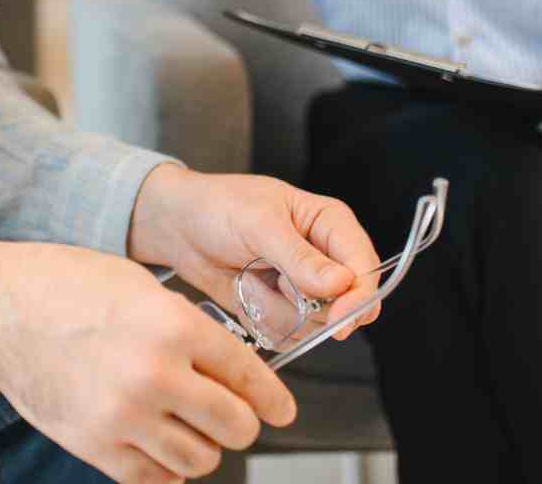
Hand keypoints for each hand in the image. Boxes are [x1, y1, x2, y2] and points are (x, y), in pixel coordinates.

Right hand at [0, 239, 295, 483]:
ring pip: (200, 460)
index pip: (249, 377)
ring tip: (187, 426)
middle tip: (230, 414)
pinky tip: (156, 444)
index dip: (273, 398)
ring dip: (202, 446)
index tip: (281, 410)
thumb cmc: (64, 288)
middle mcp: (155, 376)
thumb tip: (230, 371)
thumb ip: (189, 330)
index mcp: (173, 327)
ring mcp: (125, 418)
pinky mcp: (96, 447)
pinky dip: (164, 468)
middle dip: (240, 422)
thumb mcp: (140, 288)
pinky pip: (154, 479)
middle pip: (235, 427)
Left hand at [127, 166, 383, 342]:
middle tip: (276, 287)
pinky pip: (289, 334)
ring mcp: (304, 287)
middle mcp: (324, 257)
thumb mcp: (258, 224)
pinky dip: (263, 321)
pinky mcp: (282, 309)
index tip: (339, 320)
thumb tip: (341, 282)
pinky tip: (244, 293)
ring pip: (316, 325)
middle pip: (346, 305)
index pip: (364, 267)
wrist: (178, 227)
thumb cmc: (217, 207)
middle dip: (310, 307)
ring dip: (277, 311)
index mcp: (329, 223)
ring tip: (250, 279)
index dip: (358, 298)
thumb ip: (299, 257)